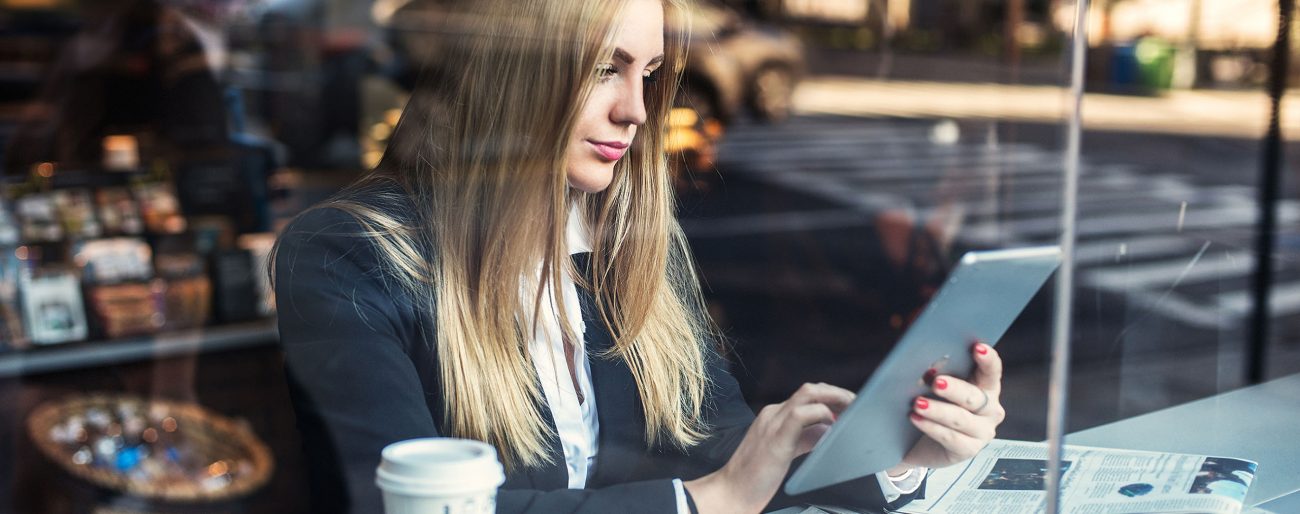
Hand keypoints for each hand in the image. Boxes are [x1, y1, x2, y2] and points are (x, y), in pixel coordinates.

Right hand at [684, 382, 853, 513]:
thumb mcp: (785, 451)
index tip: (849, 407)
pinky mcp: (775, 438)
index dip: (832, 397)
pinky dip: (821, 414)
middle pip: (811, 389)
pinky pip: (801, 414)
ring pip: (808, 394)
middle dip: (838, 393)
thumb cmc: (756, 477)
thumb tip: (828, 431)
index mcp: (774, 416)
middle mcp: (773, 413)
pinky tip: (832, 424)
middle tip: (857, 405)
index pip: (807, 396)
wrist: (731, 492)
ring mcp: (772, 423)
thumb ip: (805, 438)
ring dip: (835, 398)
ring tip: (852, 409)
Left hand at [899, 341, 1004, 469]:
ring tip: (917, 403)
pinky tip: (916, 419)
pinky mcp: (969, 450)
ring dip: (938, 410)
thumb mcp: (935, 387)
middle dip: (955, 388)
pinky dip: (931, 427)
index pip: (991, 371)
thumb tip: (925, 364)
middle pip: (974, 396)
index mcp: (986, 387)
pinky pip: (951, 438)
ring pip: (961, 418)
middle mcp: (990, 410)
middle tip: (936, 382)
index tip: (977, 348)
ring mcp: (982, 432)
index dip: (987, 360)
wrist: (919, 442)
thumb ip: (936, 374)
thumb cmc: (932, 404)